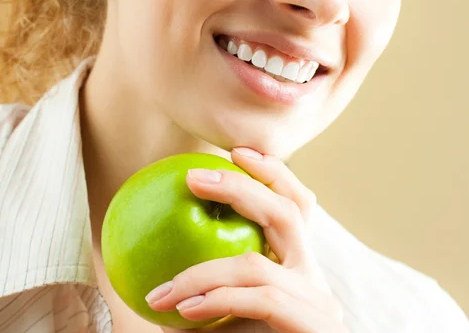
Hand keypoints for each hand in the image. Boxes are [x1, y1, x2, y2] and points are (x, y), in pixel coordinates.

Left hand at [146, 147, 348, 332]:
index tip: (233, 152)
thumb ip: (204, 291)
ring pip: (258, 262)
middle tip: (194, 178)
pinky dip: (216, 299)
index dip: (271, 170)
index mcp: (298, 263)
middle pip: (289, 209)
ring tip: (163, 291)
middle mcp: (313, 274)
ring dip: (202, 271)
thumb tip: (151, 275)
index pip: (297, 202)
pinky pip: (257, 298)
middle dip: (241, 187)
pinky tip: (186, 310)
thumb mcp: (225, 318)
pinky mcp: (313, 324)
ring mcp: (317, 300)